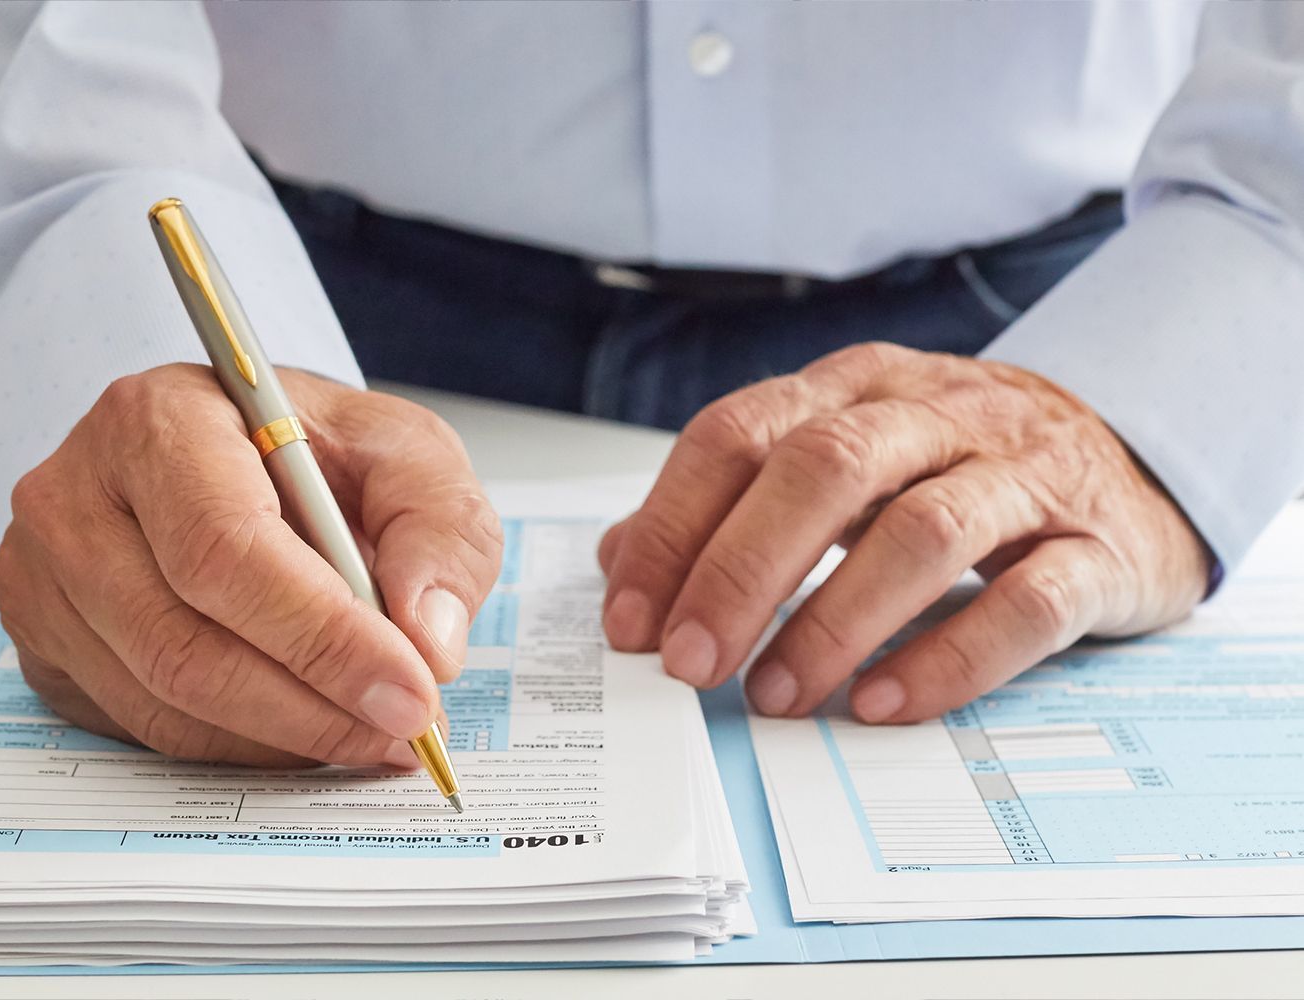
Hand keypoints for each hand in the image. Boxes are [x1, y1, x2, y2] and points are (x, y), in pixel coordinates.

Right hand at [0, 364, 500, 765]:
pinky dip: (238, 746)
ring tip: (372, 731)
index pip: (226, 547)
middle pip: (184, 643)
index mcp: (159, 420)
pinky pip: (142, 728)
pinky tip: (304, 725)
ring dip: (283, 737)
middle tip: (405, 731)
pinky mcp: (44, 645)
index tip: (410, 691)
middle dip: (313, 706)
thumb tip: (426, 639)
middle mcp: (74, 497)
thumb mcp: (404, 454)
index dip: (322, 636)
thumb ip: (436, 530)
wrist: (235, 455)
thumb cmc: (312, 451)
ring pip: (164, 701)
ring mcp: (42, 578)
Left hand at [598, 343, 1211, 722]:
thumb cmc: (959, 467)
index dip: (673, 526)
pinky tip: (881, 706)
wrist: (1138, 453)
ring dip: (835, 622)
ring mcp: (1024, 478)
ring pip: (924, 533)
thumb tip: (623, 563)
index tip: (630, 620)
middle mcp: (937, 416)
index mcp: (856, 389)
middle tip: (690, 664)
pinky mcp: (1096, 550)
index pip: (740, 434)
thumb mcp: (844, 463)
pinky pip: (1026, 604)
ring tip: (774, 696)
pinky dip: (948, 659)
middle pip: (824, 470)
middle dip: (742, 570)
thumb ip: (734, 503)